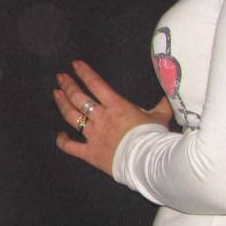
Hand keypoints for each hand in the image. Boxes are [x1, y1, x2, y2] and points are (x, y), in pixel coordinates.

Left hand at [52, 59, 171, 177]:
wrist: (148, 160)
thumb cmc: (154, 136)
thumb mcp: (160, 116)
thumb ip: (161, 104)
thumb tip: (170, 93)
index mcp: (116, 105)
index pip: (96, 84)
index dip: (84, 72)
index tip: (75, 64)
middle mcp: (101, 117)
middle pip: (79, 98)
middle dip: (68, 85)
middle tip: (60, 77)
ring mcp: (93, 135)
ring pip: (72, 117)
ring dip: (62, 104)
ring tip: (56, 94)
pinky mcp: (89, 153)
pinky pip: (71, 147)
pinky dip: (63, 142)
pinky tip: (59, 136)